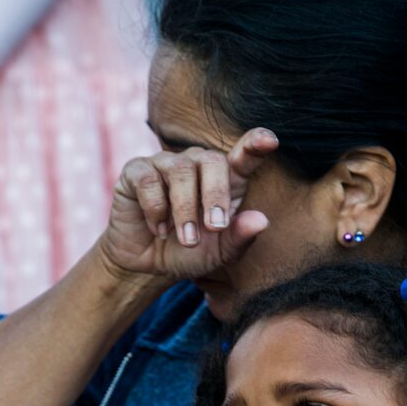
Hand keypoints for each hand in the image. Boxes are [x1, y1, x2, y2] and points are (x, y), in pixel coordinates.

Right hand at [97, 126, 278, 282]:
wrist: (147, 264)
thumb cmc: (188, 253)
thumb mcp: (217, 253)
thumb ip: (239, 238)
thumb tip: (261, 220)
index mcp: (224, 179)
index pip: (243, 156)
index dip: (255, 144)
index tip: (269, 140)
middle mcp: (196, 164)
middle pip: (211, 160)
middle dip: (215, 194)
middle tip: (215, 228)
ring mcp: (165, 164)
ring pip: (180, 171)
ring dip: (185, 209)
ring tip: (187, 239)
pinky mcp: (136, 172)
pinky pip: (148, 181)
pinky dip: (156, 210)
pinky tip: (159, 230)